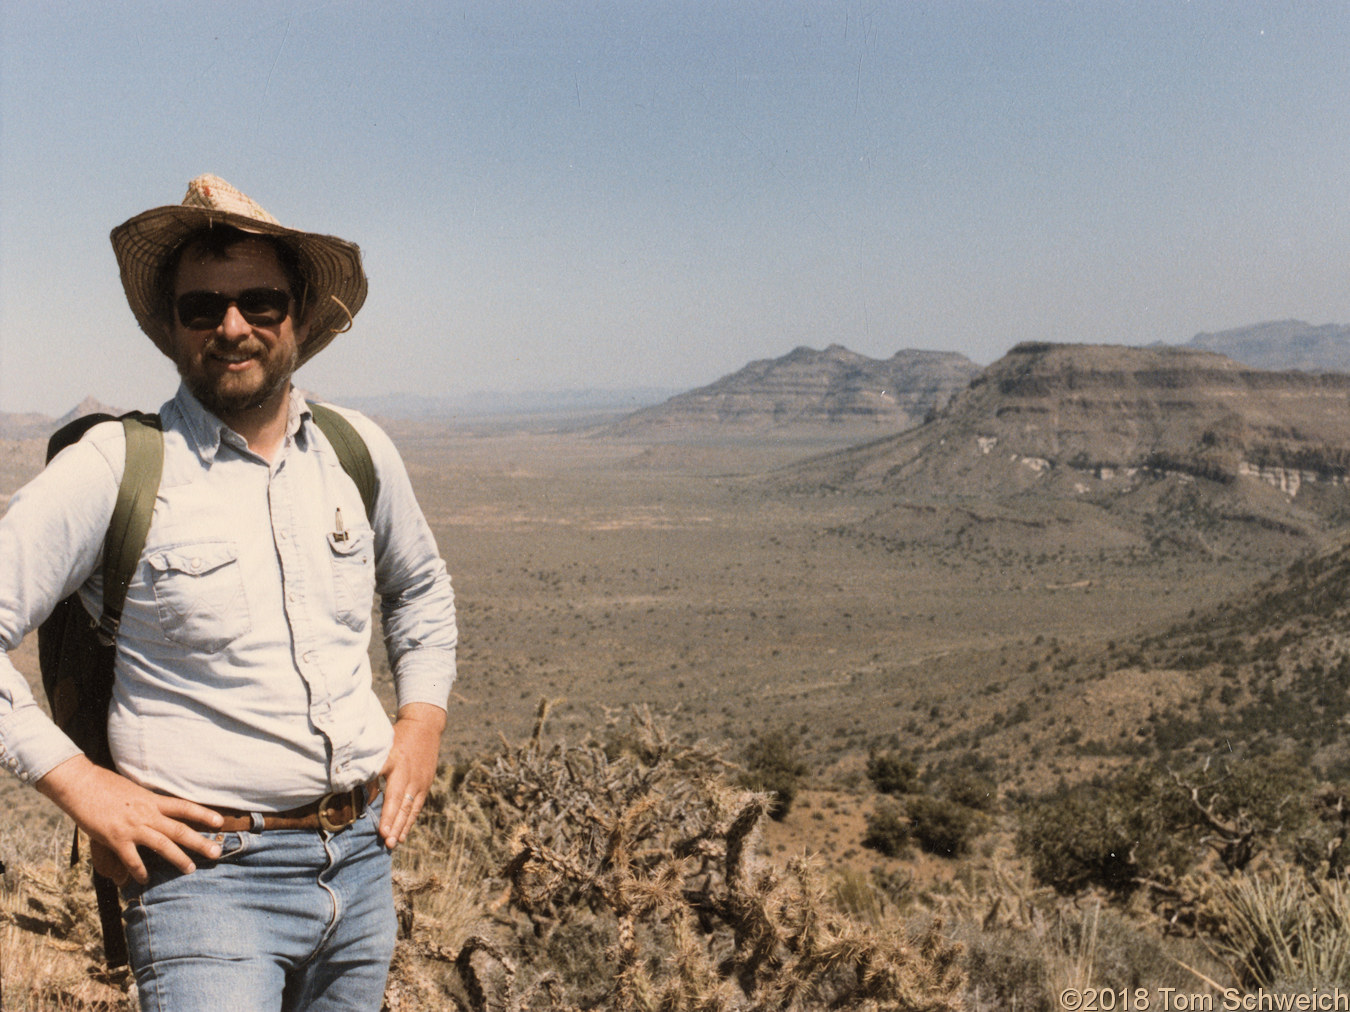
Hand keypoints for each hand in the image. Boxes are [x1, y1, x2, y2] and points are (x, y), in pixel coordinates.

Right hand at [36, 755, 223, 884]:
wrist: (81, 784)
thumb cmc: (105, 785)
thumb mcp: (133, 790)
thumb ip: (147, 802)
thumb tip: (156, 809)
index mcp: (152, 800)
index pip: (185, 807)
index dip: (204, 814)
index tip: (220, 821)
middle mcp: (147, 814)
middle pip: (180, 829)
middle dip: (200, 842)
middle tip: (217, 852)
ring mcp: (132, 827)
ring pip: (162, 845)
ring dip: (178, 858)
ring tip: (191, 869)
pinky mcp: (116, 838)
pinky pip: (132, 859)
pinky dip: (139, 871)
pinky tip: (144, 880)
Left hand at [378, 702, 445, 849]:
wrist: (424, 726)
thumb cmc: (397, 737)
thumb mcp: (381, 749)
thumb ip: (371, 771)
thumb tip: (362, 795)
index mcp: (399, 767)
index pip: (393, 796)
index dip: (388, 815)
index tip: (383, 832)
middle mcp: (411, 777)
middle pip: (403, 806)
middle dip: (396, 826)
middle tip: (389, 844)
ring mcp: (420, 782)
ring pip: (411, 809)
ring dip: (403, 827)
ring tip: (396, 843)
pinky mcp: (425, 784)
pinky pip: (417, 806)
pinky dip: (411, 820)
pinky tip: (404, 832)